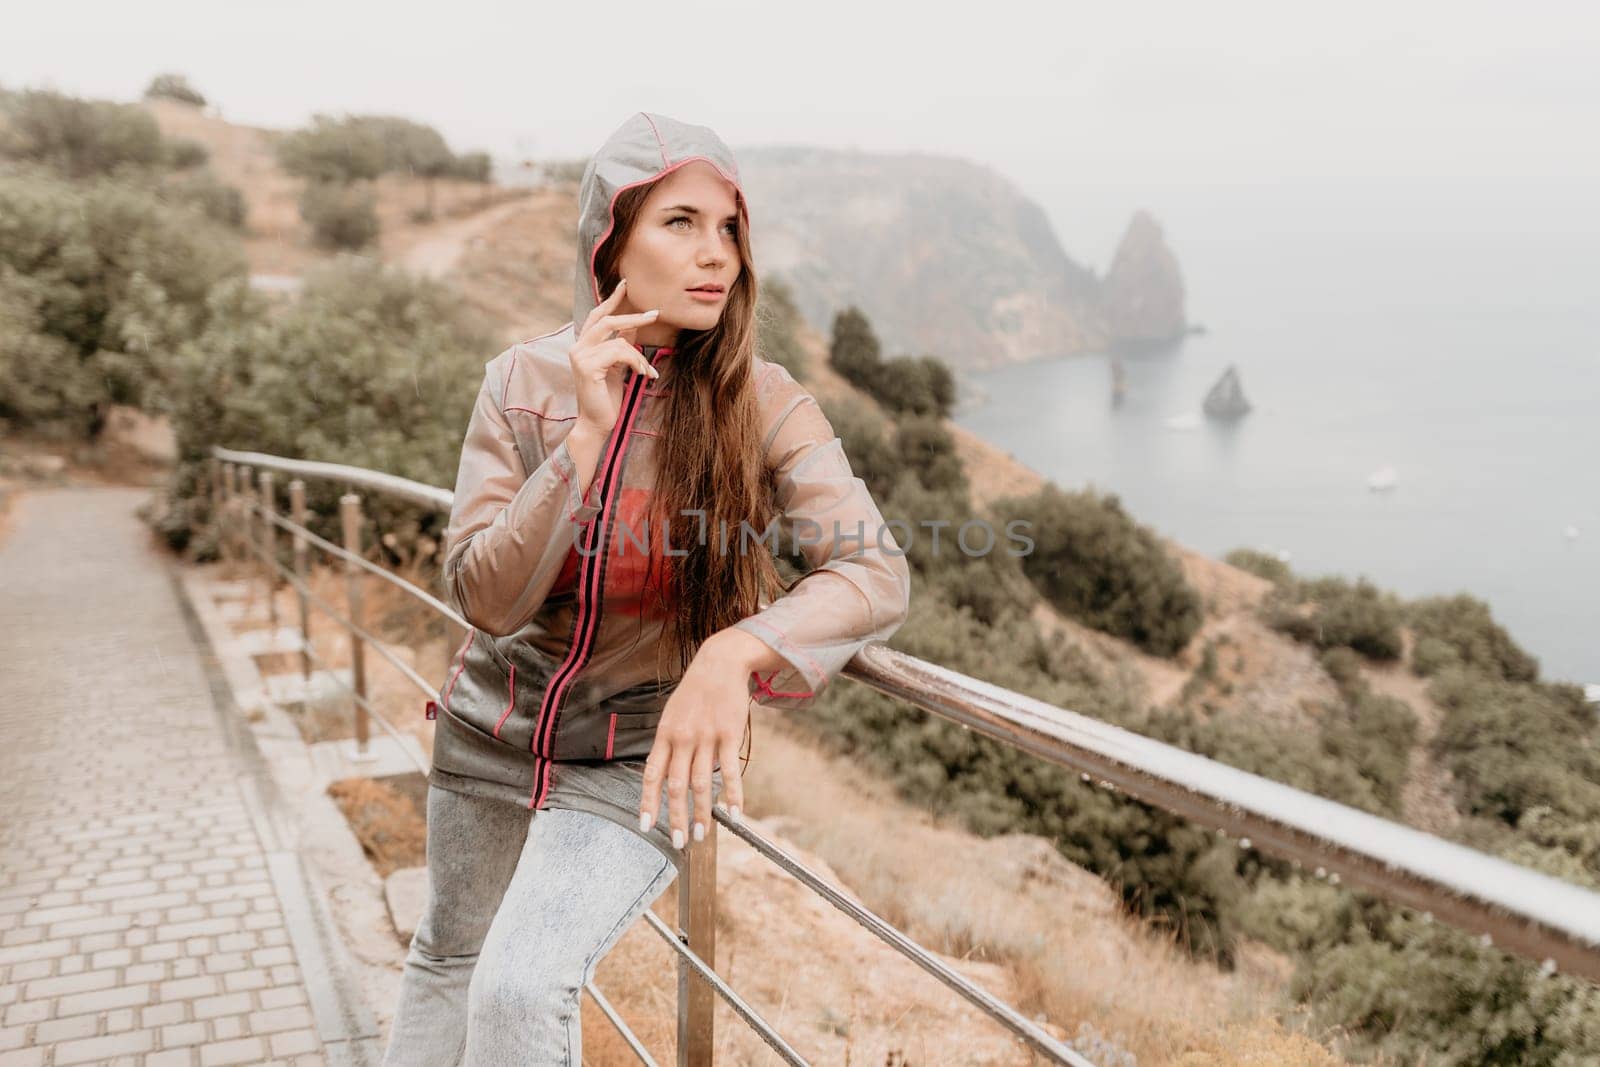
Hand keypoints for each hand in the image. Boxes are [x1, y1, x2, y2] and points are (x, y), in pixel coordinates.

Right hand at [570, 278, 660, 433]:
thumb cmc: (607, 398)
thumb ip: (622, 345)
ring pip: (618, 340)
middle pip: (606, 320)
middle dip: (633, 316)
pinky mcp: (586, 366)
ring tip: (647, 371)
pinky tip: (642, 375)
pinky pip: (620, 353)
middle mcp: (577, 347)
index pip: (597, 315)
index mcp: (583, 345)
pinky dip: (636, 362)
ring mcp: (579, 356)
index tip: (626, 284)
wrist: (597, 423)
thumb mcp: (618, 366)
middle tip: (655, 314)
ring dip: (639, 356)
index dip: (612, 299)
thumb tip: (634, 324)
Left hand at [638, 641, 748, 848]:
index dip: (648, 803)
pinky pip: (730, 771)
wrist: (720, 663)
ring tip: (702, 834)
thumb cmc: (695, 692)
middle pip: (676, 786)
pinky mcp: (729, 735)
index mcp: (665, 735)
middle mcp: (682, 738)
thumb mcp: (673, 714)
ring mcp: (706, 737)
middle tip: (680, 841)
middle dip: (677, 817)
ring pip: (702, 783)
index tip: (646, 826)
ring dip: (702, 813)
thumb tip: (665, 775)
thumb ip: (670, 744)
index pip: (651, 775)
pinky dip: (733, 795)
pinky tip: (735, 813)